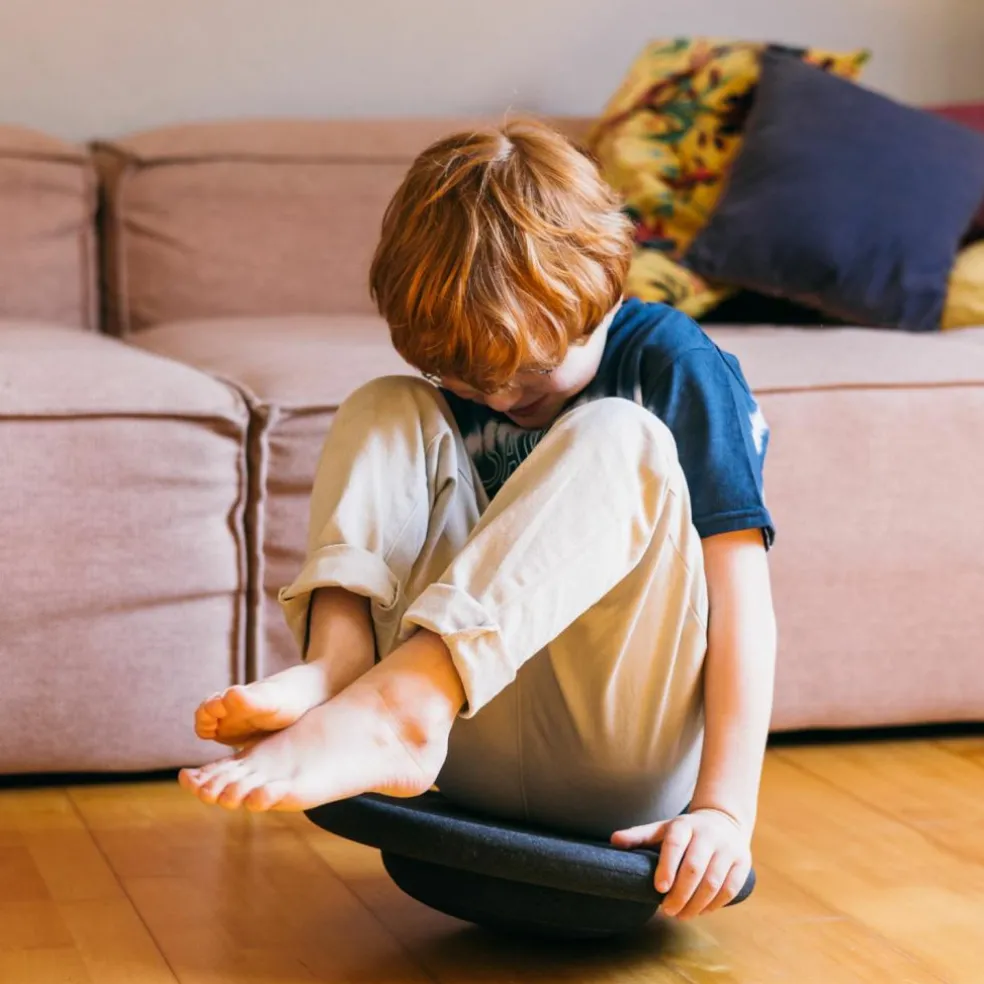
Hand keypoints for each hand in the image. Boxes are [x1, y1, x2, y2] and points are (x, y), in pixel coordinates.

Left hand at [611, 808, 751, 918]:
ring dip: (697, 904)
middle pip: (694, 868)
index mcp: (684, 825)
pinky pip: (730, 889)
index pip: (675, 845)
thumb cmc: (685, 831)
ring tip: (682, 915)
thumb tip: (613, 841)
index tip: (659, 888)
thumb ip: (639, 836)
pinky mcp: (742, 862)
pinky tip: (702, 911)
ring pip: (713, 882)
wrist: (724, 821)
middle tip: (667, 911)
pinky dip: (715, 904)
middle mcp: (708, 835)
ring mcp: (728, 848)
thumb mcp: (663, 828)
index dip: (667, 867)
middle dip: (680, 894)